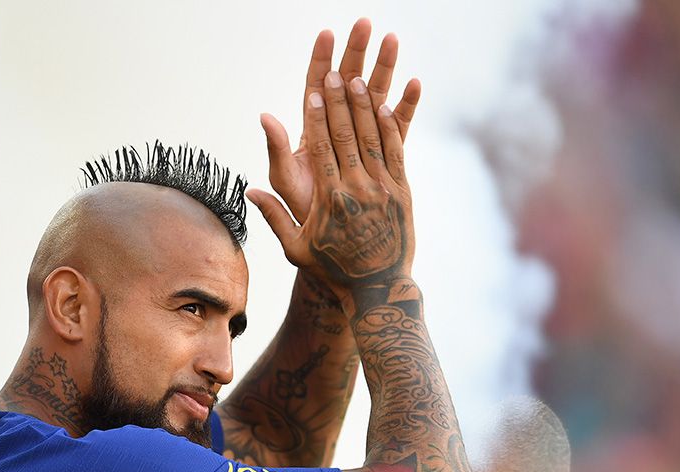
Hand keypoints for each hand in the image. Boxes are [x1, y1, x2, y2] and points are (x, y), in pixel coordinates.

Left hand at [249, 20, 419, 248]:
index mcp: (312, 132)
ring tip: (393, 39)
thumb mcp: (287, 181)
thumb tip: (264, 116)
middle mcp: (338, 130)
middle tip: (365, 23)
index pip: (315, 88)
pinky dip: (406, 105)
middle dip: (356, 52)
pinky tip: (415, 84)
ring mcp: (363, 139)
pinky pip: (397, 126)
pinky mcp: (384, 153)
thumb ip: (277, 149)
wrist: (334, 241)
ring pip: (374, 96)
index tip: (326, 33)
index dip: (320, 61)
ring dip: (384, 68)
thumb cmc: (305, 212)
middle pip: (346, 83)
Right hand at [259, 64, 414, 293]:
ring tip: (358, 79)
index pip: (320, 147)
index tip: (313, 92)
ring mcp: (383, 188)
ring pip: (373, 137)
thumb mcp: (295, 249)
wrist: (377, 290)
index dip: (316, 116)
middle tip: (336, 72)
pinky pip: (396, 151)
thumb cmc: (331, 270)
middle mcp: (357, 188)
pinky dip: (390, 126)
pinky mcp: (403, 192)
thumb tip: (249, 192)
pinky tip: (384, 105)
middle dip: (339, 100)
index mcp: (329, 198)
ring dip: (364, 105)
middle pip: (346, 134)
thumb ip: (273, 217)